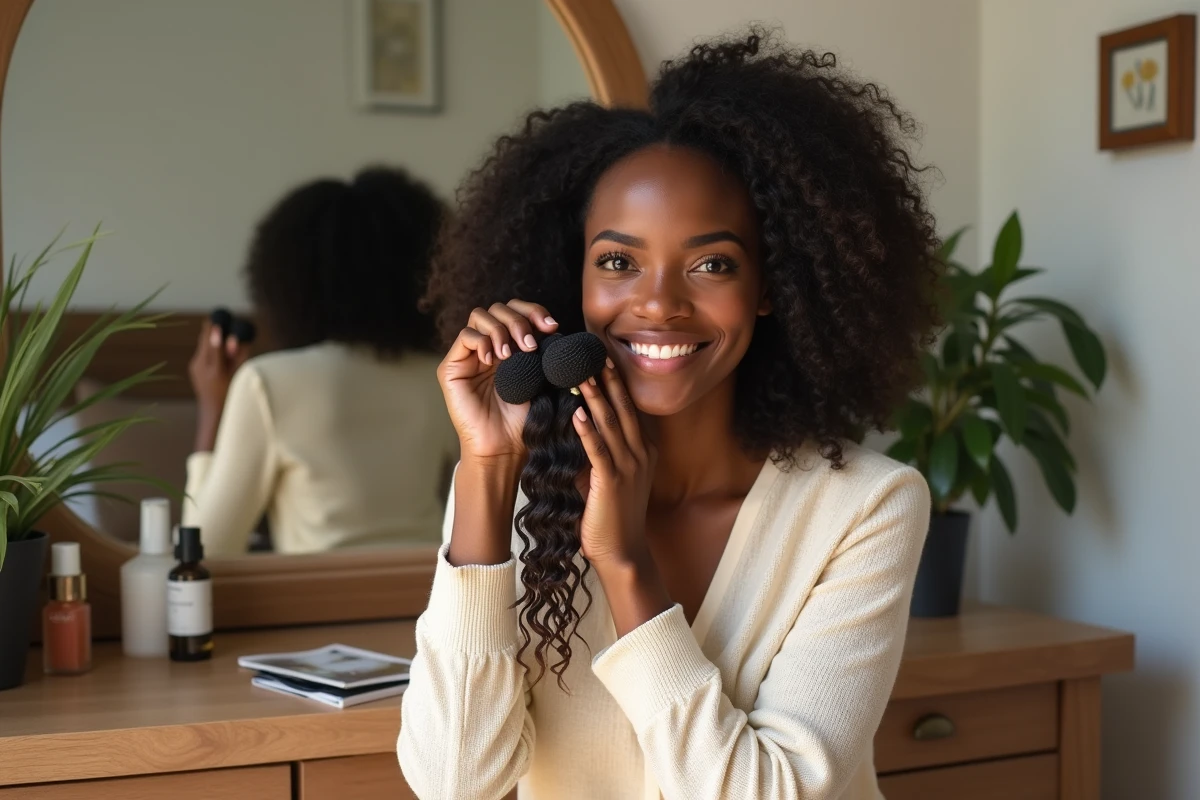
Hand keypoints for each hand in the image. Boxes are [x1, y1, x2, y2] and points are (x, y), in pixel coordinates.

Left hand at [189, 320, 250, 450]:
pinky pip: (204, 354)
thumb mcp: (240, 375)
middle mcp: (200, 366)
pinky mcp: (193, 369)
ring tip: (224, 340)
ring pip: (205, 346)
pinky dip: (212, 350)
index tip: (220, 317)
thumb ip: (239, 356)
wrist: (215, 414)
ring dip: (214, 340)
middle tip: (221, 319)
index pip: (214, 341)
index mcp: (214, 369)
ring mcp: (195, 368)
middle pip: (206, 339)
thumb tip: (237, 336)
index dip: (217, 328)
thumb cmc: (233, 395)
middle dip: (215, 330)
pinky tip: (220, 355)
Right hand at [438, 300, 557, 464]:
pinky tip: (493, 360)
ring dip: (501, 330)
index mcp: (510, 347)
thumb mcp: (540, 378)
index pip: (517, 311)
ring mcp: (469, 356)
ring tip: (512, 354)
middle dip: (518, 320)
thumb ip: (542, 350)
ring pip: (480, 316)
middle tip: (530, 346)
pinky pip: (465, 336)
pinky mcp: (451, 368)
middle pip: (498, 308)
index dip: (533, 311)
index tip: (551, 327)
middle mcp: (488, 347)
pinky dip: (482, 341)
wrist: (504, 447)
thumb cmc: (523, 419)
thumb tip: (554, 326)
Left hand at [572, 360, 656, 566]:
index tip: (604, 360)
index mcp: (644, 452)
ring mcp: (629, 468)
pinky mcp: (612, 482)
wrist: (622, 552)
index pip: (629, 410)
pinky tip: (577, 413)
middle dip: (609, 380)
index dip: (617, 384)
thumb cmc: (612, 517)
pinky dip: (588, 431)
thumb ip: (599, 453)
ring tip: (581, 373)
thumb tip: (578, 428)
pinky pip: (599, 450)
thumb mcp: (610, 478)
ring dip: (595, 397)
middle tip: (595, 352)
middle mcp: (641, 455)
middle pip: (623, 409)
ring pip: (611, 424)